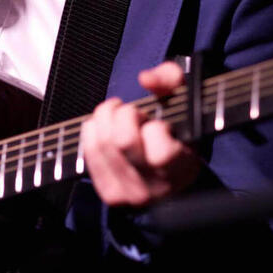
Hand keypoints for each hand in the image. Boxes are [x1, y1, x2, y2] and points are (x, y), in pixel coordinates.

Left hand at [81, 62, 200, 206]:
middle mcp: (154, 188)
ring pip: (101, 145)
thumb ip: (170, 79)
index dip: (156, 127)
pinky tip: (102, 126)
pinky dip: (91, 131)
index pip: (161, 151)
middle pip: (121, 142)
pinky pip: (89, 153)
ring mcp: (129, 193)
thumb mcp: (184, 101)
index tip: (159, 124)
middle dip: (124, 115)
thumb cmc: (177, 133)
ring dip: (104, 118)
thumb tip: (145, 79)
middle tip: (133, 113)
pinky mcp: (110, 192)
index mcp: (181, 169)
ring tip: (117, 114)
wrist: (171, 176)